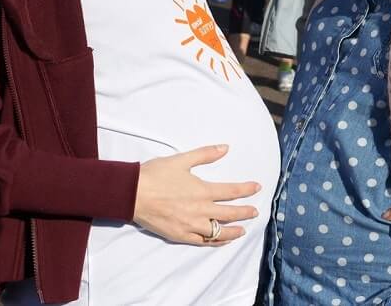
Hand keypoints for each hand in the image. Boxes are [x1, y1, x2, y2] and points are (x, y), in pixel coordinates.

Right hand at [133, 144, 260, 245]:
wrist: (133, 193)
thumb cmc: (156, 174)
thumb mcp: (181, 159)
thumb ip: (205, 154)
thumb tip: (225, 148)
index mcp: (202, 191)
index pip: (231, 191)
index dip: (246, 189)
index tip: (257, 187)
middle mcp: (200, 210)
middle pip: (229, 214)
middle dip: (245, 212)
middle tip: (255, 212)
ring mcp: (191, 225)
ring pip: (218, 232)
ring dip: (234, 231)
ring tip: (243, 231)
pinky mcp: (180, 236)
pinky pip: (203, 242)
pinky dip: (215, 242)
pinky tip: (222, 241)